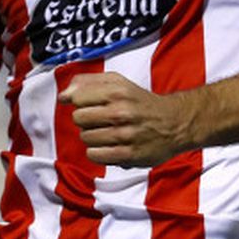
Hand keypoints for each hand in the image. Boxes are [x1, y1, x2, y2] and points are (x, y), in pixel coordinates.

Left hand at [59, 72, 197, 167]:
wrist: (175, 123)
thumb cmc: (141, 102)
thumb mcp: (119, 83)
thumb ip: (88, 82)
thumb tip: (63, 96)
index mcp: (118, 91)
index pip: (77, 98)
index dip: (81, 102)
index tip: (92, 105)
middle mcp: (122, 112)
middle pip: (79, 119)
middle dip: (86, 120)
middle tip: (100, 120)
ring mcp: (126, 135)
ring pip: (86, 138)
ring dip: (92, 137)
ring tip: (107, 133)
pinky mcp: (129, 155)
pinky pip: (95, 156)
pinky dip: (98, 152)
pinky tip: (109, 146)